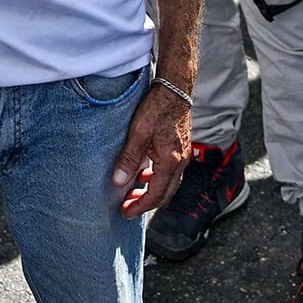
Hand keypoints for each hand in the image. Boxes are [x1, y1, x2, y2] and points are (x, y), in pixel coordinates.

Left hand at [113, 81, 190, 216]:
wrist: (175, 90)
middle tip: (127, 207)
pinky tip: (145, 175)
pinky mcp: (182, 150)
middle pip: (165, 194)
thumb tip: (118, 182)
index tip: (126, 212)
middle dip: (146, 203)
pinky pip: (171, 174)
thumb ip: (129, 159)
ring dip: (152, 193)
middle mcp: (180, 162)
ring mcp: (183, 157)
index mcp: (170, 161)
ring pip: (169, 185)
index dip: (140, 206)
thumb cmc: (157, 108)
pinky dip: (158, 180)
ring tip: (133, 194)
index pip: (155, 194)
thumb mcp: (138, 133)